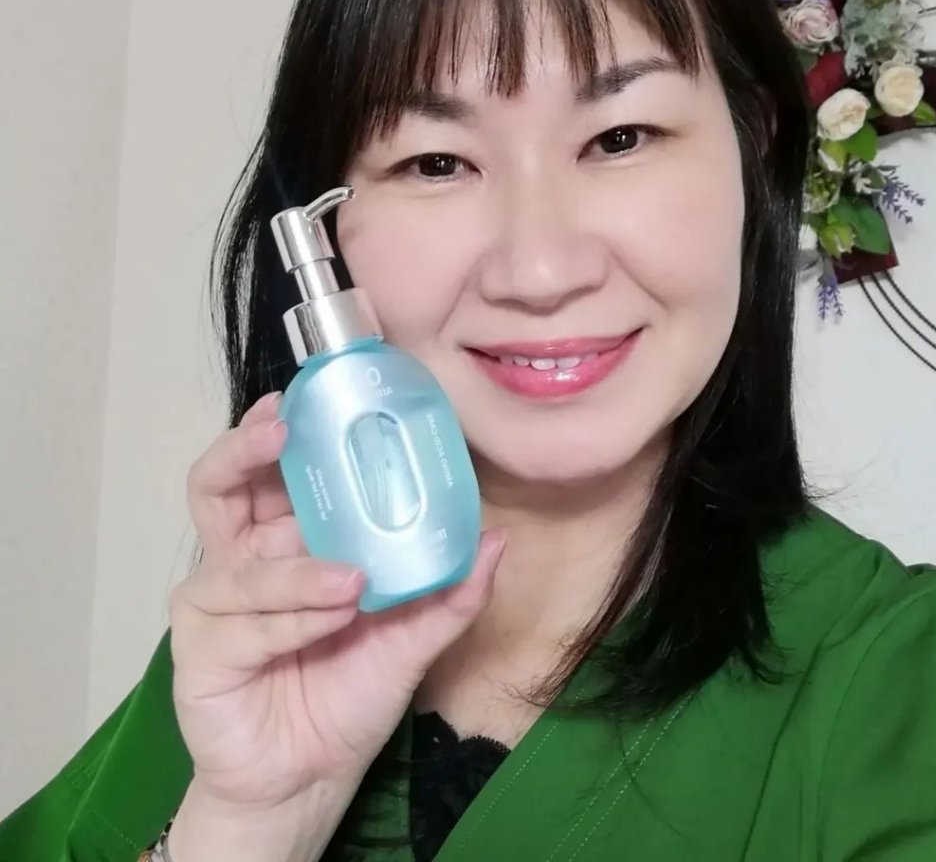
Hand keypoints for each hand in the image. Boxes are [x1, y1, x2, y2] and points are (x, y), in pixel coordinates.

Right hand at [169, 391, 504, 814]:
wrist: (311, 776)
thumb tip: (497, 538)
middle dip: (244, 451)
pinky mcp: (200, 652)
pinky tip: (331, 620)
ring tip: (353, 584)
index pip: (270, 470)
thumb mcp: (412, 635)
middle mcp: (242, 559)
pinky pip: (242, 624)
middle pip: (217, 485)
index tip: (305, 398)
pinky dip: (291, 619)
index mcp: (285, 539)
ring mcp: (214, 605)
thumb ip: (449, 589)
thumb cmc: (349, 690)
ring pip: (241, 565)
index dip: (278, 429)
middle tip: (283, 432)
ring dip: (298, 572)